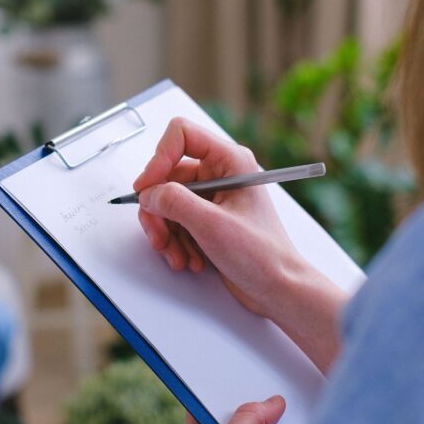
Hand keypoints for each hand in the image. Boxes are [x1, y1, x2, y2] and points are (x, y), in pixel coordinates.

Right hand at [133, 117, 302, 317]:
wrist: (277, 289)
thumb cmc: (261, 255)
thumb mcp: (212, 225)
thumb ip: (175, 202)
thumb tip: (148, 193)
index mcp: (230, 160)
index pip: (181, 135)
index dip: (158, 158)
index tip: (146, 188)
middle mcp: (219, 173)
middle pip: (166, 175)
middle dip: (159, 210)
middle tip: (159, 237)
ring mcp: (211, 196)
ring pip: (166, 201)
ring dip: (166, 232)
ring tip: (178, 256)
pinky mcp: (205, 218)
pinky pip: (173, 220)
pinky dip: (174, 241)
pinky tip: (188, 259)